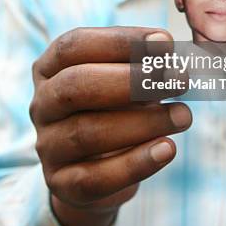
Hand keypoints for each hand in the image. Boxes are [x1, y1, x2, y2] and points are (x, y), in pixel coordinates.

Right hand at [29, 27, 191, 225]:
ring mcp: (48, 145)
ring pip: (87, 132)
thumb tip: (175, 60)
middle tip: (179, 80)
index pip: (75, 45)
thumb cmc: (116, 108)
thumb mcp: (127, 81)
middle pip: (76, 85)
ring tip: (183, 116)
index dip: (121, 41)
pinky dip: (136, 163)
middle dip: (133, 80)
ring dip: (144, 122)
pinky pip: (95, 177)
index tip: (165, 43)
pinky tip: (167, 149)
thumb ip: (144, 67)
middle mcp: (42, 104)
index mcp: (51, 68)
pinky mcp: (61, 183)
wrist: (97, 167)